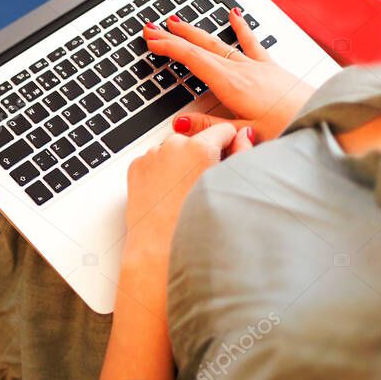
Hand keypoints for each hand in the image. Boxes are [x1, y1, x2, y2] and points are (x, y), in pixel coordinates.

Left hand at [124, 123, 253, 262]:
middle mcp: (173, 146)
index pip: (223, 130)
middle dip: (202, 156)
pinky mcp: (136, 167)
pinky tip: (168, 194)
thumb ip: (242, 154)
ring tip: (184, 193)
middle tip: (204, 184)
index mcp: (199, 148)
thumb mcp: (231, 186)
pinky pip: (155, 162)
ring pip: (174, 151)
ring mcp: (151, 156)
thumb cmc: (193, 225)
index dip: (229, 146)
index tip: (227, 161)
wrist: (159, 249)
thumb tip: (244, 136)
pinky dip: (161, 172)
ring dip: (180, 164)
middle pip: (197, 141)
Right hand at [143, 9, 315, 139]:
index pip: (192, 59)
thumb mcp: (243, 133)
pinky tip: (234, 15)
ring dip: (197, 32)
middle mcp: (242, 69)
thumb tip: (181, 122)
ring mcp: (257, 66)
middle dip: (175, 36)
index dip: (169, 47)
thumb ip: (211, 128)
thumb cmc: (289, 126)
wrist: (324, 116)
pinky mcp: (271, 68)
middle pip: (201, 47)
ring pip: (220, 42)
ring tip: (179, 21)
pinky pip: (250, 43)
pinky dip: (241, 27)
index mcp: (231, 84)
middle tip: (153, 29)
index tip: (151, 40)